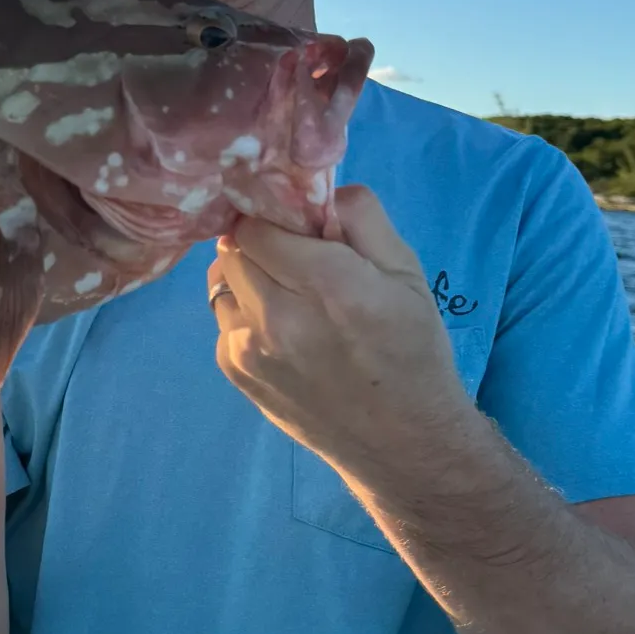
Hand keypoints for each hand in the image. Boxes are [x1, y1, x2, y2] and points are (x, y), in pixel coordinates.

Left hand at [208, 184, 465, 468]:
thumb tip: (319, 190)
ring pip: (222, 282)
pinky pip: (223, 318)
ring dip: (247, 277)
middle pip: (234, 248)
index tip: (296, 227)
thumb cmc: (412, 350)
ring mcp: (249, 349)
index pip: (258, 224)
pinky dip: (244, 313)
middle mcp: (279, 317)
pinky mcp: (235, 373)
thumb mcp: (407, 272)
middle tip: (293, 258)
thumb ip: (362, 218)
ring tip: (287, 295)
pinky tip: (281, 330)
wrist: (403, 442)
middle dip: (259, 243)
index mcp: (329, 285)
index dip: (274, 217)